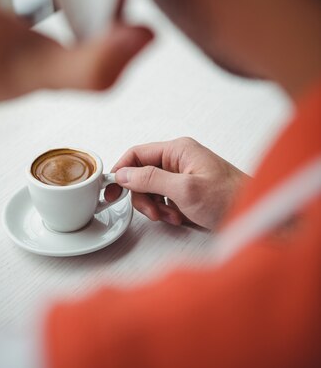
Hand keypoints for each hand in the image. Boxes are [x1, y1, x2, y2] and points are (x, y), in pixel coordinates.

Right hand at [108, 137, 248, 228]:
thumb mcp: (184, 190)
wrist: (257, 216)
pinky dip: (167, 211)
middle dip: (143, 196)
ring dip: (156, 206)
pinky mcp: (188, 191)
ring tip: (173, 217)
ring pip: (152, 188)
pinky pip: (165, 198)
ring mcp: (184, 175)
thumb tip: (122, 173)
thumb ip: (150, 179)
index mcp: (178, 149)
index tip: (110, 191)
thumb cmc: (229, 199)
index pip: (137, 153)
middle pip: (142, 173)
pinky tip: (180, 218)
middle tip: (153, 213)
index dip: (121, 171)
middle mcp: (179, 158)